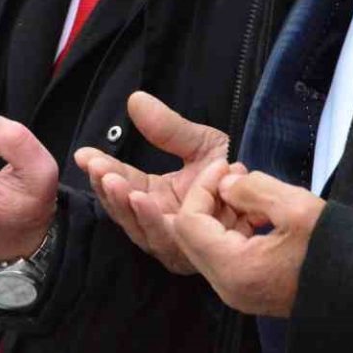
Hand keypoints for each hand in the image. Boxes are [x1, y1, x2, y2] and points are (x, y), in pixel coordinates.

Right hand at [73, 91, 230, 273]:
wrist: (267, 193)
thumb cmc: (231, 172)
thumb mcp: (197, 144)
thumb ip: (166, 128)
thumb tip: (134, 99)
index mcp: (155, 199)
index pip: (121, 185)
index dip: (102, 171)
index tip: (84, 154)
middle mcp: (160, 223)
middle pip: (124, 210)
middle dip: (108, 189)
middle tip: (98, 167)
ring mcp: (173, 242)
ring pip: (139, 227)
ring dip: (124, 204)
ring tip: (115, 181)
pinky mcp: (189, 253)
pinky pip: (165, 239)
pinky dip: (150, 219)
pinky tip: (140, 199)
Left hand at [172, 164, 325, 317]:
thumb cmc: (335, 249)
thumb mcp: (296, 207)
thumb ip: (253, 189)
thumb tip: (225, 184)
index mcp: (234, 269)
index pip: (189, 223)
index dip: (201, 187)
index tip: (225, 165)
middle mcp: (228, 287)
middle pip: (192, 235)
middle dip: (208, 198)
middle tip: (235, 174)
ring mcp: (238, 292)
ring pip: (208, 243)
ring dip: (222, 211)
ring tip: (251, 188)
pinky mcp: (250, 290)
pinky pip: (226, 253)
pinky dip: (234, 227)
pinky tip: (260, 211)